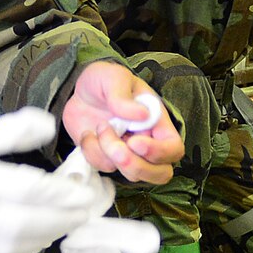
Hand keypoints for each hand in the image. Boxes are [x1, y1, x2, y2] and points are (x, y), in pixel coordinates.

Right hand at [0, 111, 107, 252]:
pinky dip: (28, 248)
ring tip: (70, 217)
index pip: (41, 193)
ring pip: (26, 246)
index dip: (73, 192)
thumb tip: (50, 126)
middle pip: (41, 224)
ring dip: (54, 233)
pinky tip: (36, 236)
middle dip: (73, 215)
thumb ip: (7, 133)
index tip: (94, 185)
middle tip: (94, 203)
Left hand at [62, 60, 183, 184]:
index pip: (174, 149)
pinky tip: (88, 134)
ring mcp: (128, 154)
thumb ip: (122, 95)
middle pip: (160, 174)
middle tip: (116, 149)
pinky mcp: (108, 160)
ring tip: (99, 128)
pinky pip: (104, 168)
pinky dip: (92, 153)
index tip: (134, 141)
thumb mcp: (113, 77)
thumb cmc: (105, 81)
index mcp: (157, 122)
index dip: (159, 152)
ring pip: (131, 175)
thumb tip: (141, 114)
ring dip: (109, 154)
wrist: (79, 92)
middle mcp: (148, 142)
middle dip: (136, 166)